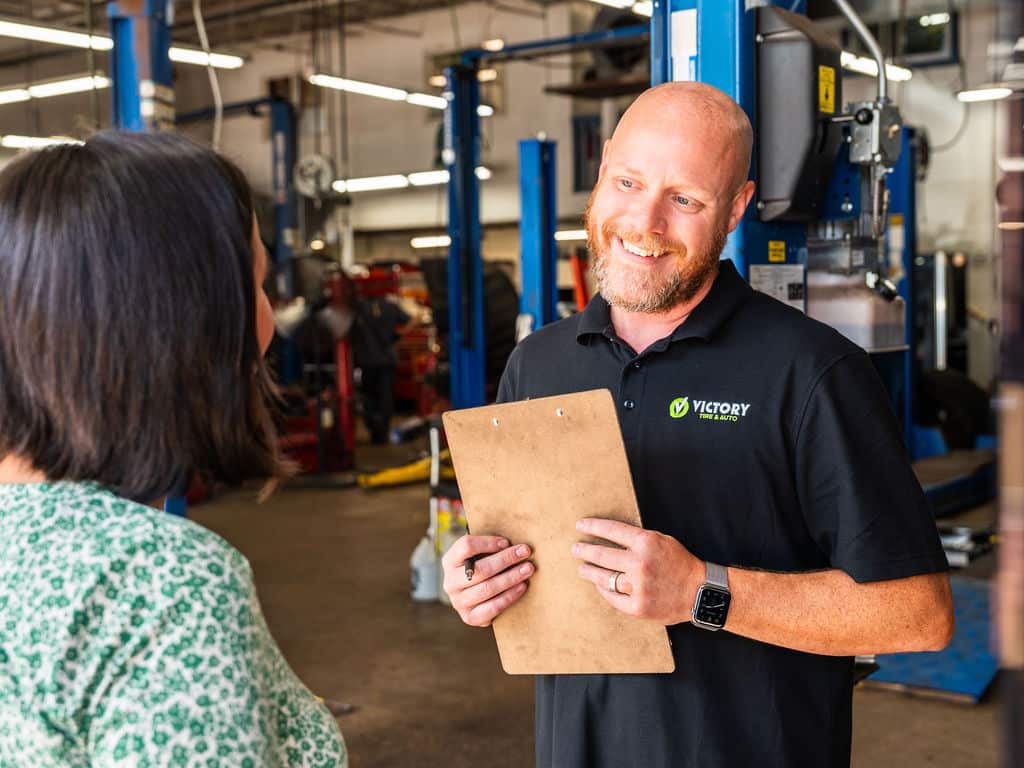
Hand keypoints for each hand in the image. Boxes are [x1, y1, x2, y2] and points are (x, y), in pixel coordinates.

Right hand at [442, 534, 534, 626]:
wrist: (474, 597)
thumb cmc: (481, 567)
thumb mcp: (478, 555)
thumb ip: (490, 548)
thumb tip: (514, 543)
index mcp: (449, 561)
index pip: (466, 546)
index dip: (487, 543)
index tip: (507, 542)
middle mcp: (450, 582)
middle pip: (480, 569)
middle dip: (506, 559)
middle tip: (526, 552)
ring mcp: (458, 602)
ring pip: (487, 588)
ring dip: (511, 577)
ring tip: (528, 569)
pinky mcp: (469, 617)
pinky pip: (491, 608)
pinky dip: (509, 597)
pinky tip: (521, 587)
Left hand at [571, 518, 702, 624]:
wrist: (700, 592)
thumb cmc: (681, 563)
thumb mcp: (662, 541)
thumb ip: (638, 539)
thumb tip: (611, 535)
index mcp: (646, 543)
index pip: (611, 530)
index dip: (592, 527)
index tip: (580, 525)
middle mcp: (639, 564)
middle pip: (601, 555)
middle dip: (584, 550)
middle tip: (575, 549)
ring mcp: (638, 587)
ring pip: (604, 578)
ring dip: (589, 572)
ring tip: (582, 568)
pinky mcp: (638, 607)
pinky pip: (613, 597)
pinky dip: (604, 590)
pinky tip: (599, 585)